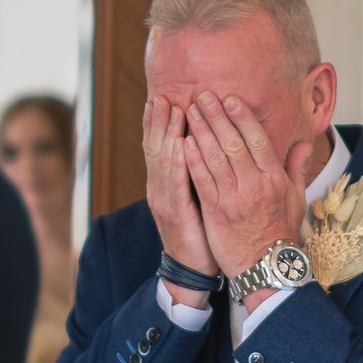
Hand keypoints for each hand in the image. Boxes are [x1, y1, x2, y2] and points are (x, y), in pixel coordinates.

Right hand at [143, 93, 214, 297]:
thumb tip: (206, 147)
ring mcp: (165, 200)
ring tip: (170, 108)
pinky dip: (177, 162)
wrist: (193, 268)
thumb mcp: (199, 198)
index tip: (162, 97)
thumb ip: (201, 173)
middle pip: (156, 147)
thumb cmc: (201, 232)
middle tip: (160, 94)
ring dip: (166, 132)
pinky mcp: (176, 213)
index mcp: (167, 184)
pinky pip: (175, 183)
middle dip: (158, 120)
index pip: (161, 147)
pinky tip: (180, 144)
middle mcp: (160, 188)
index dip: (160, 123)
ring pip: (163, 160)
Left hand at [182, 93, 309, 302]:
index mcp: (275, 179)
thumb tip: (304, 143)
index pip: (257, 140)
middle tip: (202, 96)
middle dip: (217, 116)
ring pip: (215, 157)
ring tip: (190, 111)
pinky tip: (184, 142)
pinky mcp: (216, 212)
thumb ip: (297, 168)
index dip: (242, 117)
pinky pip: (202, 180)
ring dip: (201, 131)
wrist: (265, 267)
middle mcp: (255, 185)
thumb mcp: (296, 198)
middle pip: (233, 143)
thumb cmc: (280, 231)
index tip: (229, 99)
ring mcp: (235, 198)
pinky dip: (193, 160)